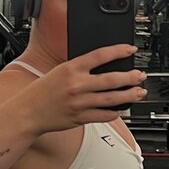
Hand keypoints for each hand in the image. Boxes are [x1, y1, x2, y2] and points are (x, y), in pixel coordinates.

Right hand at [23, 45, 147, 135]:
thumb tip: (103, 65)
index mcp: (71, 68)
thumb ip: (80, 69)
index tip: (130, 50)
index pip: (100, 55)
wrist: (28, 112)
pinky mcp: (80, 117)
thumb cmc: (42, 91)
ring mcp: (80, 103)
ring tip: (139, 92)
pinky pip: (104, 115)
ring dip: (129, 95)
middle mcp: (77, 85)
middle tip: (140, 75)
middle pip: (111, 79)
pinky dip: (115, 112)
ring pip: (112, 99)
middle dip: (130, 77)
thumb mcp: (59, 71)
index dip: (119, 51)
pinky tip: (122, 108)